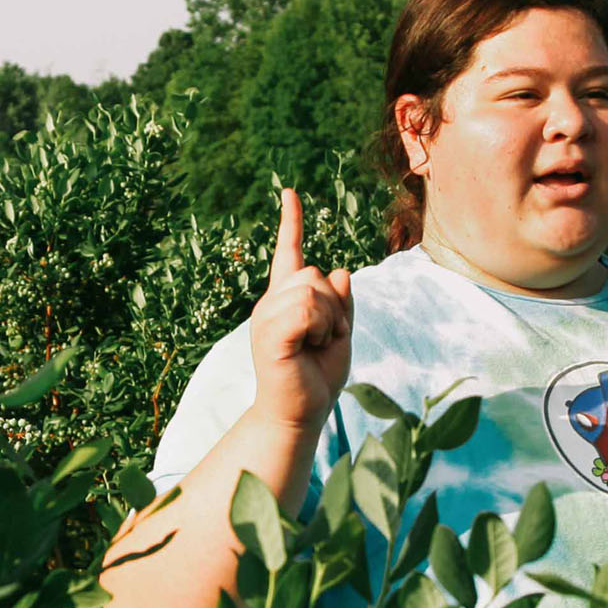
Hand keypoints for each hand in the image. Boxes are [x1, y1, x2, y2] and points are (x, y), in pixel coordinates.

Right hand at [247, 187, 351, 434]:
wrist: (299, 414)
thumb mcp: (339, 334)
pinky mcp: (270, 332)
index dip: (290, 222)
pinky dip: (321, 328)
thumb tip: (340, 270)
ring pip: (312, 290)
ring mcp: (267, 316)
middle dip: (334, 305)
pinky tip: (310, 348)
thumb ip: (341, 303)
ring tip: (318, 345)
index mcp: (286, 301)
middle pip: (313, 273)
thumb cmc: (316, 378)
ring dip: (330, 319)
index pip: (288, 253)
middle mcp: (271, 303)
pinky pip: (307, 309)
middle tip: (326, 338)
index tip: (290, 192)